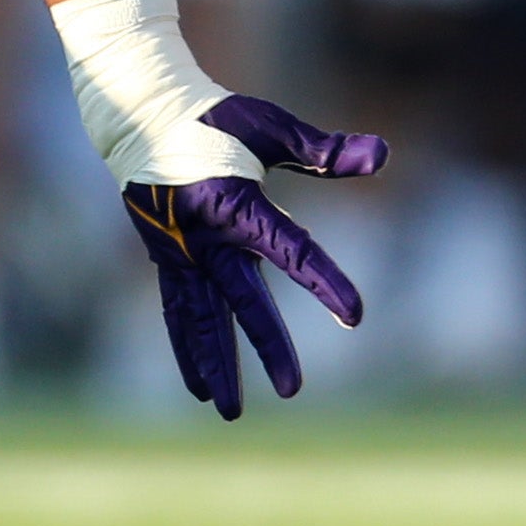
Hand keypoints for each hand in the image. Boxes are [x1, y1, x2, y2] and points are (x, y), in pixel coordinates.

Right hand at [122, 94, 385, 422]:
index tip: (355, 314)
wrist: (141, 112)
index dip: (323, 280)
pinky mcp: (165, 259)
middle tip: (293, 389)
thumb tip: (384, 151)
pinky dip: (187, 348)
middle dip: (267, 343)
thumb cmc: (215, 118)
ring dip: (216, 363)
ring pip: (200, 318)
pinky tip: (198, 387)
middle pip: (242, 298)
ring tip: (230, 412)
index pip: (290, 248)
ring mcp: (180, 251)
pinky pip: (177, 311)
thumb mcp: (271, 128)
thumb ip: (323, 150)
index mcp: (235, 201)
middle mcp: (205, 235)